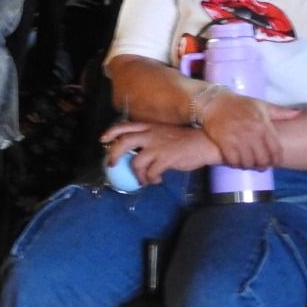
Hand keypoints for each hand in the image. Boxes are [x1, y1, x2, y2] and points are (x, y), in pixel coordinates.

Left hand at [102, 120, 218, 184]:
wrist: (204, 143)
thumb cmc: (184, 139)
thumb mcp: (163, 133)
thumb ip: (150, 139)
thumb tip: (137, 152)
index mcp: (149, 127)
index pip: (125, 126)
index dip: (111, 132)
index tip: (102, 139)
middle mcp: (150, 135)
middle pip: (123, 142)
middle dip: (114, 154)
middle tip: (111, 165)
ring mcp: (157, 147)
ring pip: (136, 162)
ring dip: (137, 174)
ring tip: (142, 180)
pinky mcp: (166, 159)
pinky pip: (151, 172)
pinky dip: (151, 179)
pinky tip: (156, 180)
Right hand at [200, 91, 298, 170]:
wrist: (214, 101)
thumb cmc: (239, 104)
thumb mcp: (260, 105)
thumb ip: (280, 112)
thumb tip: (298, 114)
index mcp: (263, 126)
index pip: (276, 151)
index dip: (276, 161)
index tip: (273, 163)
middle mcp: (252, 134)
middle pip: (263, 159)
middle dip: (263, 166)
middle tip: (260, 166)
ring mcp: (238, 139)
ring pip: (249, 162)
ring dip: (249, 166)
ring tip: (248, 165)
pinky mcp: (224, 142)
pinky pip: (233, 160)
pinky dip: (235, 164)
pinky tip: (236, 162)